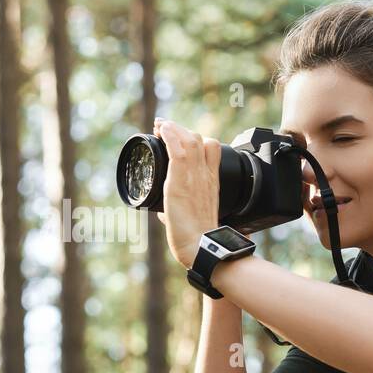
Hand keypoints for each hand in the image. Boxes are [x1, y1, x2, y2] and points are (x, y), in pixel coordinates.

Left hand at [152, 117, 220, 268]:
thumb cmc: (200, 239)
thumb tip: (163, 215)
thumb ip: (178, 214)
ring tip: (161, 126)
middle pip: (200, 139)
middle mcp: (206, 176)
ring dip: (173, 128)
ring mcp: (195, 177)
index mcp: (212, 183)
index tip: (182, 137)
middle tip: (165, 129)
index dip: (198, 138)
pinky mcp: (180, 181)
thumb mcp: (192, 221)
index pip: (212, 149)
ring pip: (189, 139)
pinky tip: (161, 128)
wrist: (203, 247)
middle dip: (181, 130)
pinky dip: (169, 135)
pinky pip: (177, 150)